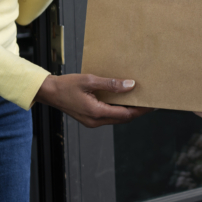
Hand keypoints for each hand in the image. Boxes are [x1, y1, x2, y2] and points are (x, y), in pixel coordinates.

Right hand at [35, 73, 152, 126]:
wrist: (49, 92)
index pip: (126, 114)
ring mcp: (92, 122)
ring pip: (116, 118)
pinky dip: (117, 109)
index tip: (152, 105)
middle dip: (137, 111)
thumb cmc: (66, 85)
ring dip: (127, 110)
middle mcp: (95, 121)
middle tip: (150, 101)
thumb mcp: (90, 80)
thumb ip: (111, 84)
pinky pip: (108, 116)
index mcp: (96, 113)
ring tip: (138, 99)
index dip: (141, 110)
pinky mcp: (90, 119)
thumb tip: (130, 85)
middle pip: (123, 118)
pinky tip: (122, 99)